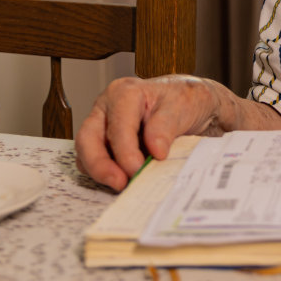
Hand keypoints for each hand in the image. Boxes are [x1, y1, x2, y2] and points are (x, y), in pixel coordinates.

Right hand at [74, 74, 224, 189]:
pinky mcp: (105, 147)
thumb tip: (155, 150)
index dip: (126, 151)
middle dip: (100, 165)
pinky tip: (124, 184)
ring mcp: (103, 128)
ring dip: (101, 173)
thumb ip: (166, 126)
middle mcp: (108, 109)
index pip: (117, 125)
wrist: (195, 107)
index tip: (138, 169)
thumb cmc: (186, 101)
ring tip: (125, 187)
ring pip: (86, 154)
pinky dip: (105, 177)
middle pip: (88, 139)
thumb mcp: (183, 106)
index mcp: (125, 93)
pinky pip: (94, 165)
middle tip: (120, 184)